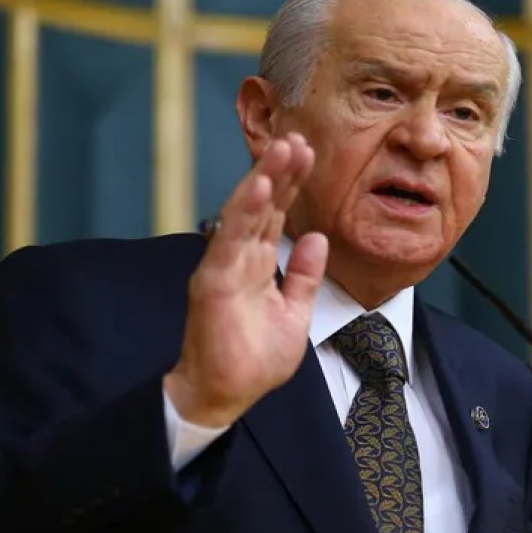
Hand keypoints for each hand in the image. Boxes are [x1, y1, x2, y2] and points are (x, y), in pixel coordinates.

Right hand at [164, 133, 325, 427]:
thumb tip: (318, 238)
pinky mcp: (213, 281)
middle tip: (298, 137)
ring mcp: (224, 266)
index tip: (309, 153)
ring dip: (263, 179)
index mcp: (258, 264)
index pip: (276, 214)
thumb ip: (305, 276)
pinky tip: (257, 186)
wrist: (226, 395)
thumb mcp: (295, 313)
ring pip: (245, 213)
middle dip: (280, 171)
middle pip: (262, 205)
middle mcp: (239, 258)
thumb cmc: (254, 360)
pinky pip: (230, 240)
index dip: (291, 183)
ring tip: (282, 148)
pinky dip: (244, 211)